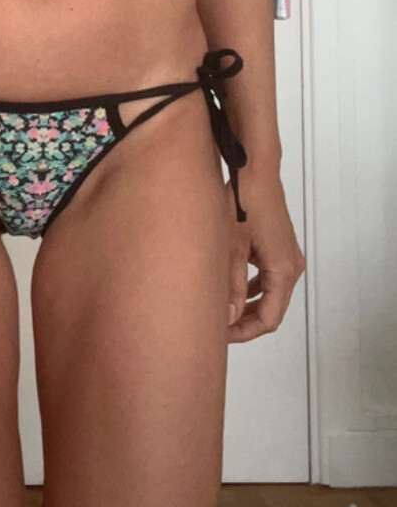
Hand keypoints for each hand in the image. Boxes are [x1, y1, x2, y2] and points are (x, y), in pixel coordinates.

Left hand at [226, 172, 304, 342]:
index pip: (269, 318)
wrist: (254, 170)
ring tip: (218, 309)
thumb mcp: (232, 245)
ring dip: (245, 304)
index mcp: (283, 270)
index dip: (244, 332)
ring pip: (267, 294)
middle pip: (270, 309)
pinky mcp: (276, 247)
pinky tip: (227, 286)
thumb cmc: (244, 200)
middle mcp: (290, 266)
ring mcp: (285, 256)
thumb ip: (230, 283)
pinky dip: (249, 287)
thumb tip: (226, 316)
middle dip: (244, 321)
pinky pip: (265, 277)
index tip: (220, 336)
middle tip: (215, 327)